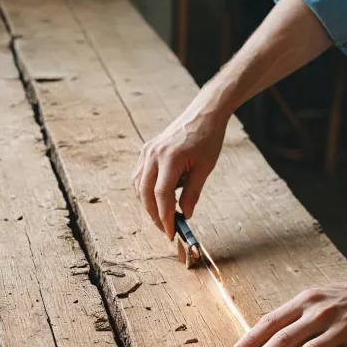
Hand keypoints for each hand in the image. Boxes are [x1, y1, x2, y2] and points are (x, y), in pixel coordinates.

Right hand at [132, 94, 228, 238]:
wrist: (203, 114)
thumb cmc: (207, 139)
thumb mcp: (204, 169)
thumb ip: (192, 193)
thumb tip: (185, 215)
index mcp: (169, 158)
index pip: (161, 195)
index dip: (165, 217)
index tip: (171, 232)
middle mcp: (153, 155)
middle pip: (145, 193)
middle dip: (154, 215)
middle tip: (166, 229)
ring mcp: (147, 152)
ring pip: (138, 186)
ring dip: (148, 205)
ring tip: (163, 216)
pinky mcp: (146, 151)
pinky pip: (139, 176)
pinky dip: (145, 191)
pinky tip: (157, 199)